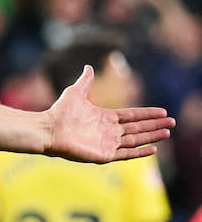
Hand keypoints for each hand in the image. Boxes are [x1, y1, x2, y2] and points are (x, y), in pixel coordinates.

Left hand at [45, 66, 173, 161]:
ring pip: (135, 140)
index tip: (163, 112)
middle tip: (172, 123)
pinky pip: (125, 154)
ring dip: (152, 137)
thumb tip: (89, 67)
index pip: (132, 116)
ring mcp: (107, 143)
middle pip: (138, 128)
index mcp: (106, 117)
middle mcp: (109, 131)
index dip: (147, 114)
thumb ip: (86, 81)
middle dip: (155, 125)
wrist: (48, 129)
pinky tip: (153, 149)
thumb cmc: (60, 112)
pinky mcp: (103, 155)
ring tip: (167, 133)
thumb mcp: (76, 92)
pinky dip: (139, 152)